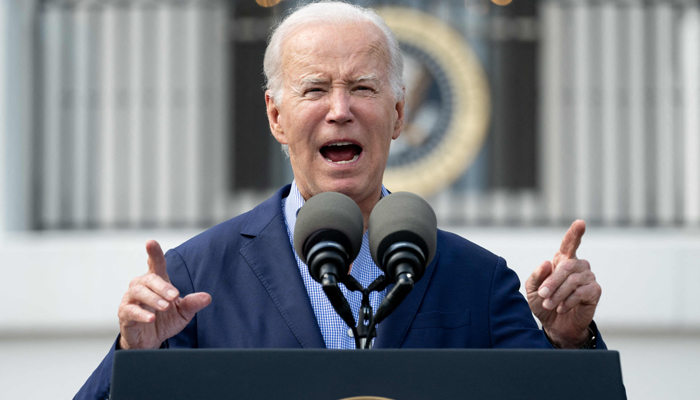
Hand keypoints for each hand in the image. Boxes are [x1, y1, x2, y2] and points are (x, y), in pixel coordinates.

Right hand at [117, 240, 210, 348]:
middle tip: (174, 296)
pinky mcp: (125, 314)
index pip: (156, 265)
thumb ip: (193, 303)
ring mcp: (131, 300)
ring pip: (138, 292)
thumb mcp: (183, 313)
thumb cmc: (165, 321)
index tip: (150, 242)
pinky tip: (151, 318)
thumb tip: (207, 297)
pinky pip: (130, 310)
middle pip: (149, 279)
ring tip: (165, 306)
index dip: (153, 253)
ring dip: (153, 298)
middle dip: (162, 286)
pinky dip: (142, 313)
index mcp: (157, 283)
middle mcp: (142, 287)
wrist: (150, 342)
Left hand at [525, 220, 600, 347]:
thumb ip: (537, 276)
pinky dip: (568, 301)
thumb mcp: (532, 290)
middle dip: (552, 281)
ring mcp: (588, 278)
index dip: (575, 233)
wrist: (554, 325)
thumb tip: (547, 262)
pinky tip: (561, 308)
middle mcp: (578, 266)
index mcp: (562, 261)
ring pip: (573, 280)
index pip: (570, 244)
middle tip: (542, 295)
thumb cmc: (543, 303)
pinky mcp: (594, 292)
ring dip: (558, 293)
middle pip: (567, 266)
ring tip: (549, 304)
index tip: (580, 223)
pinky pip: (581, 293)